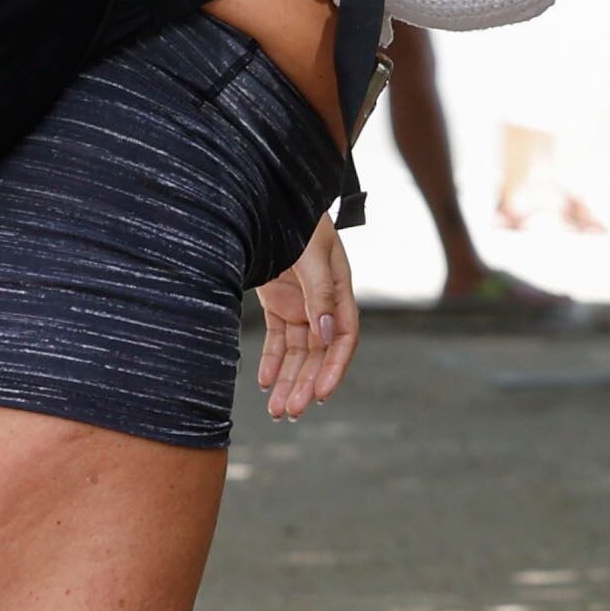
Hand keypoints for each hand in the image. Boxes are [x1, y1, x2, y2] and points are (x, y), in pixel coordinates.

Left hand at [256, 217, 357, 419]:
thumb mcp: (311, 252)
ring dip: (289, 381)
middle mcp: (324, 304)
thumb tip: (327, 333)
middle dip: (305, 384)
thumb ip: (320, 292)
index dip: (334, 369)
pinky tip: (266, 383)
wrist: (269, 198)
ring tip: (278, 411)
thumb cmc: (297, 219)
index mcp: (340, 292)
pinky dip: (273, 362)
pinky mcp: (280, 303)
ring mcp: (302, 305)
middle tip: (291, 412)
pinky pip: (279, 340)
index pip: (344, 340)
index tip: (321, 394)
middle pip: (319, 354)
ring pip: (299, 353)